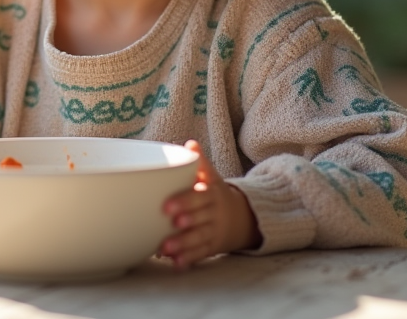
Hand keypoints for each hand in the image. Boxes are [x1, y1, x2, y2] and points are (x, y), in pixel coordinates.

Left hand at [159, 140, 260, 268]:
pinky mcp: (212, 246)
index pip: (199, 196)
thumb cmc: (215, 193)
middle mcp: (215, 213)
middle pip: (201, 218)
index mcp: (212, 193)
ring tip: (165, 248)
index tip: (166, 207)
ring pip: (200, 238)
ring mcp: (215, 230)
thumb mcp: (212, 177)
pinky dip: (189, 259)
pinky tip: (176, 263)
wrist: (242, 216)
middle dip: (187, 222)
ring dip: (183, 244)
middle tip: (171, 224)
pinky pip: (201, 253)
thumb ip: (200, 163)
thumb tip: (191, 144)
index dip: (184, 201)